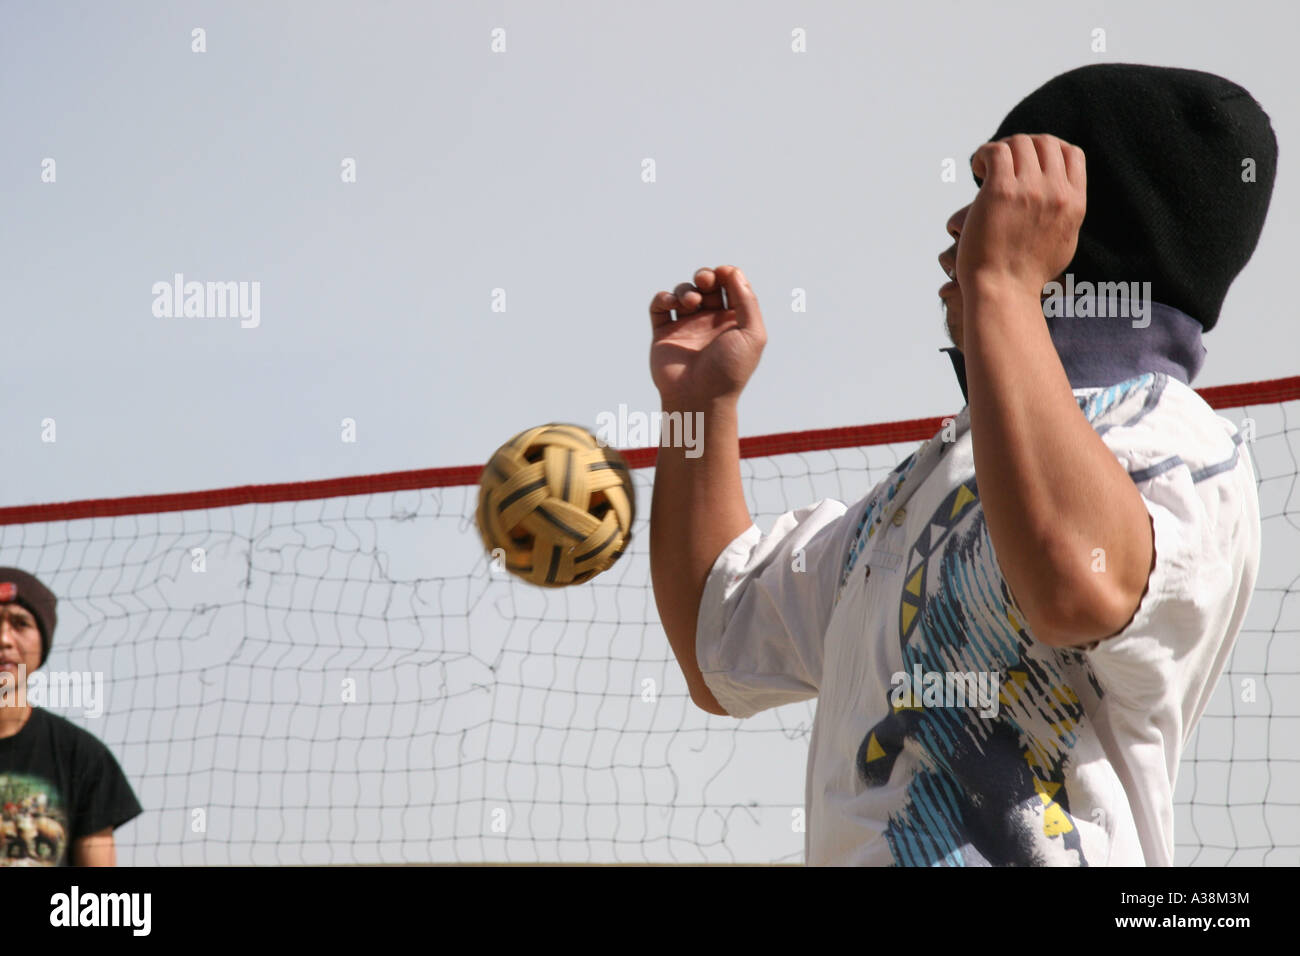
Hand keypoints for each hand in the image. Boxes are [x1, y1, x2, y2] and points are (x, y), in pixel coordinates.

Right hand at [649, 265, 766, 405]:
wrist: (699, 398)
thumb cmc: (729, 370)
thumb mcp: (752, 334)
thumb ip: (747, 301)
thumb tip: (732, 271)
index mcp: (733, 321)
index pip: (731, 286)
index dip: (727, 274)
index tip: (723, 274)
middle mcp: (709, 322)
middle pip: (706, 284)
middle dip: (706, 276)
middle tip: (706, 282)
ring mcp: (686, 327)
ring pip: (683, 292)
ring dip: (686, 289)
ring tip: (690, 302)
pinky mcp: (664, 334)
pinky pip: (659, 306)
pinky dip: (664, 297)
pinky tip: (672, 303)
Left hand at [956, 134, 1085, 295]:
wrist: (1004, 291)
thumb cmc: (1026, 273)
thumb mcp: (1063, 240)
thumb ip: (1065, 212)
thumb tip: (1062, 192)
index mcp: (1074, 203)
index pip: (1072, 154)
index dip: (1049, 151)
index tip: (1029, 163)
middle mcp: (1056, 192)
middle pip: (1045, 143)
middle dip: (1023, 146)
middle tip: (1003, 163)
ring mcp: (1029, 190)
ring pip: (1019, 143)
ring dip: (1001, 149)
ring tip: (986, 169)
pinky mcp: (1000, 191)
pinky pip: (995, 151)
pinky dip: (984, 154)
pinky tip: (976, 170)